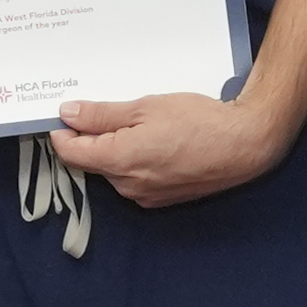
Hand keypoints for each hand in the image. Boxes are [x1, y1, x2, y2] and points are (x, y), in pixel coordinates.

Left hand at [50, 88, 287, 209]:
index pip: (70, 153)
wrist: (244, 144)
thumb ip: (102, 115)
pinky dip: (137, 161)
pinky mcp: (161, 200)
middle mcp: (127, 186)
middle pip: (92, 161)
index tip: (65, 114)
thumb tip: (68, 115)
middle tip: (114, 110)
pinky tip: (158, 142)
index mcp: (118, 161)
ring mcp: (144, 196)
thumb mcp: (145, 107)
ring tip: (145, 124)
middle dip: (94, 138)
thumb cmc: (199, 122)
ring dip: (118, 149)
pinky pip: (135, 179)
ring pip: (114, 170)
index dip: (62, 132)